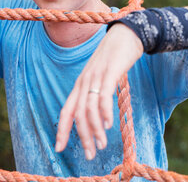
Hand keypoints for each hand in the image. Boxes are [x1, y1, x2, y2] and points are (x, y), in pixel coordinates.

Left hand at [55, 23, 143, 159]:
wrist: (127, 33)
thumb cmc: (116, 56)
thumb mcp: (103, 75)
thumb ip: (98, 91)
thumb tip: (99, 113)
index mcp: (81, 83)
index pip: (66, 110)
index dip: (61, 130)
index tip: (59, 148)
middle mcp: (85, 81)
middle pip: (77, 114)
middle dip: (82, 137)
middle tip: (90, 155)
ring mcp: (96, 76)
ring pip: (89, 109)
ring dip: (95, 130)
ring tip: (101, 145)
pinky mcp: (109, 72)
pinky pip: (103, 96)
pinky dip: (105, 112)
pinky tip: (109, 125)